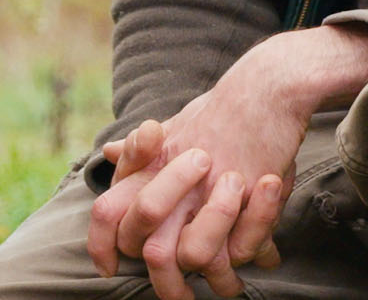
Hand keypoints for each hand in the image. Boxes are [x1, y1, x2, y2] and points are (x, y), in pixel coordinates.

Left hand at [87, 86, 296, 298]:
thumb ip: (142, 149)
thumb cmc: (222, 108)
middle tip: (183, 293)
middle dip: (166, 282)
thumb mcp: (175, 124)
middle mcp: (171, 182)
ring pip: (191, 257)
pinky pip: (239, 249)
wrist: (266, 88)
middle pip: (148, 248)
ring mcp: (206, 190)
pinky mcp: (243, 195)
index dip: (101, 247)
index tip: (109, 269)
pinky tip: (263, 259)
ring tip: (228, 283)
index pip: (106, 213)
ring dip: (213, 277)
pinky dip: (249, 259)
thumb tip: (108, 152)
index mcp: (148, 167)